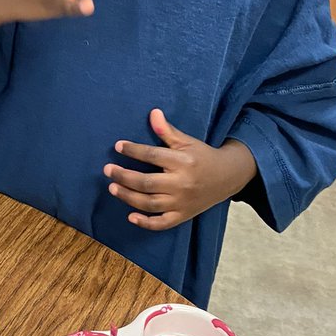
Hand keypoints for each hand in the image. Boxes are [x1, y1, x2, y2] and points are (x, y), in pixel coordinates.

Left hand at [104, 109, 256, 230]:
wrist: (228, 177)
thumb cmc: (202, 157)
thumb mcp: (187, 142)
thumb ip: (167, 131)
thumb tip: (153, 112)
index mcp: (183, 162)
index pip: (153, 156)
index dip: (134, 150)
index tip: (118, 146)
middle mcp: (182, 184)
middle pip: (147, 183)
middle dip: (124, 176)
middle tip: (107, 170)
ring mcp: (182, 202)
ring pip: (150, 203)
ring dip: (128, 197)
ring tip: (112, 188)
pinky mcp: (183, 215)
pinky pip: (163, 223)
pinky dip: (146, 223)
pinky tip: (131, 217)